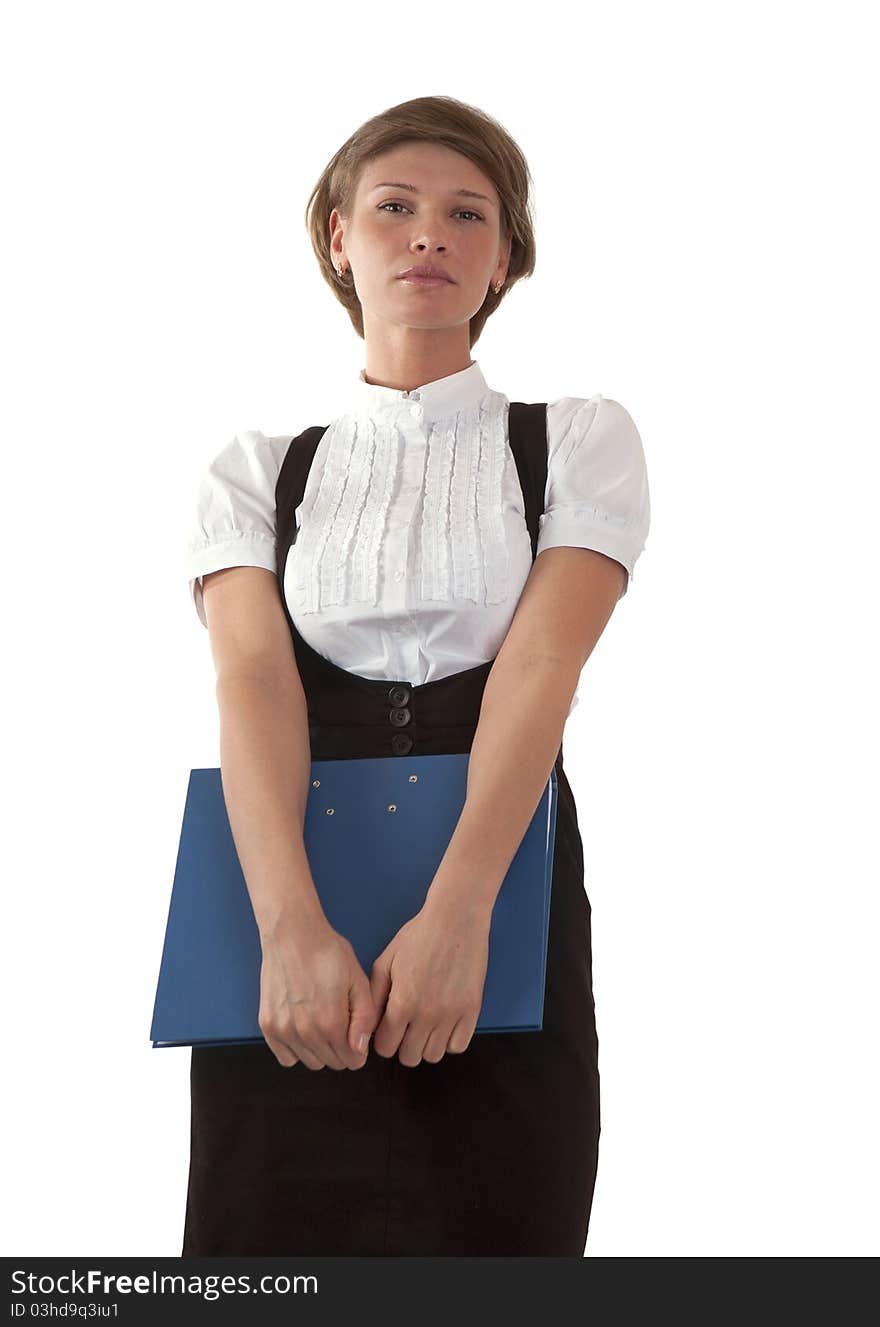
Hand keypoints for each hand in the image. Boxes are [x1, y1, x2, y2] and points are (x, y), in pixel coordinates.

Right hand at [258, 911, 376, 1070]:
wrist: (293, 935)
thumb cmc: (327, 953)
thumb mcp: (358, 980)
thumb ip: (365, 1019)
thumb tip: (360, 1050)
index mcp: (331, 1023)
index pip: (352, 1061)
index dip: (359, 1048)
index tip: (355, 1032)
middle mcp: (305, 1033)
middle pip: (332, 1063)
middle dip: (341, 1049)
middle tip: (339, 1021)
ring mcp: (283, 1031)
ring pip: (310, 1062)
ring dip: (319, 1049)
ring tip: (320, 1020)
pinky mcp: (268, 1026)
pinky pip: (286, 1057)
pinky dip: (296, 1048)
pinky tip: (302, 1026)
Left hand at [368, 893, 491, 1066]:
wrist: (455, 919)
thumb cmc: (417, 936)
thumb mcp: (386, 962)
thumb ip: (374, 997)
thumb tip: (368, 1026)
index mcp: (402, 1003)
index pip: (385, 1047)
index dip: (383, 1039)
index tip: (388, 1028)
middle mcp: (427, 1015)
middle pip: (409, 1057)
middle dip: (403, 1045)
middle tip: (406, 1026)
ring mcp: (452, 1015)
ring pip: (433, 1056)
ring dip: (426, 1044)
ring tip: (425, 1024)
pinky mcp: (472, 1011)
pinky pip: (458, 1046)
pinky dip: (449, 1040)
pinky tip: (444, 1023)